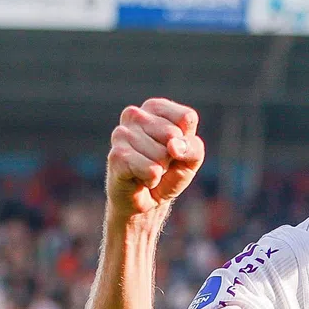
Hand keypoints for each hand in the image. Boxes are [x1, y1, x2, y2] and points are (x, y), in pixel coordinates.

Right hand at [107, 98, 206, 222]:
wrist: (147, 201)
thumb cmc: (170, 173)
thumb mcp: (192, 158)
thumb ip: (193, 147)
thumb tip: (173, 146)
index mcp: (154, 108)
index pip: (186, 117)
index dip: (187, 140)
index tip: (175, 148)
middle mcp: (134, 114)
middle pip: (174, 135)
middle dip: (173, 156)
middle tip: (160, 163)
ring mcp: (121, 134)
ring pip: (162, 154)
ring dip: (161, 169)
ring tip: (148, 169)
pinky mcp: (116, 155)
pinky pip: (150, 169)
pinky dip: (152, 179)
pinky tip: (140, 178)